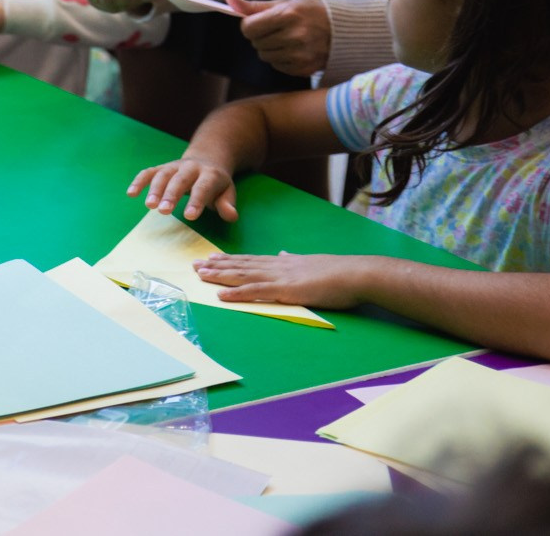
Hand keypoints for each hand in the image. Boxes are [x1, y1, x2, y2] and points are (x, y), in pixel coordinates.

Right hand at [128, 156, 238, 221]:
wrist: (207, 158)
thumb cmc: (216, 184)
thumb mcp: (228, 192)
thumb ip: (227, 204)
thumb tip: (230, 215)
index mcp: (210, 174)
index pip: (202, 188)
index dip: (196, 201)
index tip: (189, 216)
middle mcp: (190, 167)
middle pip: (180, 180)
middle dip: (171, 194)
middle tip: (164, 211)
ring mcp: (174, 166)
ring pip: (162, 175)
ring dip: (154, 190)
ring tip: (149, 206)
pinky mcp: (162, 167)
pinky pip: (148, 172)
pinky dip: (139, 181)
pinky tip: (130, 193)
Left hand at [193, 251, 368, 308]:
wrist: (354, 274)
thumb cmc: (338, 273)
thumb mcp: (311, 263)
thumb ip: (294, 260)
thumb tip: (284, 253)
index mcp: (282, 261)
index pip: (249, 260)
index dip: (228, 259)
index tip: (210, 258)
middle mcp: (276, 266)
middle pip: (240, 265)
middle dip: (216, 266)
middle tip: (194, 265)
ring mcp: (279, 277)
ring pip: (242, 275)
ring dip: (220, 276)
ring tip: (200, 275)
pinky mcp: (286, 290)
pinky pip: (255, 292)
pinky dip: (236, 293)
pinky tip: (221, 295)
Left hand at [228, 0, 330, 77]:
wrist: (344, 30)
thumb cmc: (310, 13)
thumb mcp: (284, 4)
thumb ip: (254, 5)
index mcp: (288, 15)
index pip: (248, 28)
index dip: (249, 25)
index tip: (256, 22)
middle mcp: (295, 36)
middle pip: (255, 42)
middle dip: (260, 36)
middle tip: (276, 29)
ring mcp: (300, 54)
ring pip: (264, 56)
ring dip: (269, 48)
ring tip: (287, 39)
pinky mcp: (304, 68)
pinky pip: (277, 66)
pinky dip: (280, 58)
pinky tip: (294, 49)